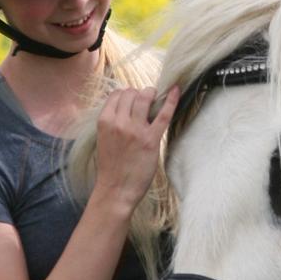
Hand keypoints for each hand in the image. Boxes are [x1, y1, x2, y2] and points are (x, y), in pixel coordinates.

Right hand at [92, 85, 178, 211]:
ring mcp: (136, 130)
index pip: (116, 94)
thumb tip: (126, 109)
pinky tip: (177, 90)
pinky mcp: (151, 139)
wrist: (116, 190)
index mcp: (104, 121)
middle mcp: (119, 122)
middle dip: (139, 93)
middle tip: (146, 101)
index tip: (132, 100)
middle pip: (131, 93)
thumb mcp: (103, 139)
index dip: (126, 94)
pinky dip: (172, 100)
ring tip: (156, 98)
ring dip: (152, 94)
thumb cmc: (110, 167)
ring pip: (145, 97)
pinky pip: (164, 114)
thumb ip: (112, 123)